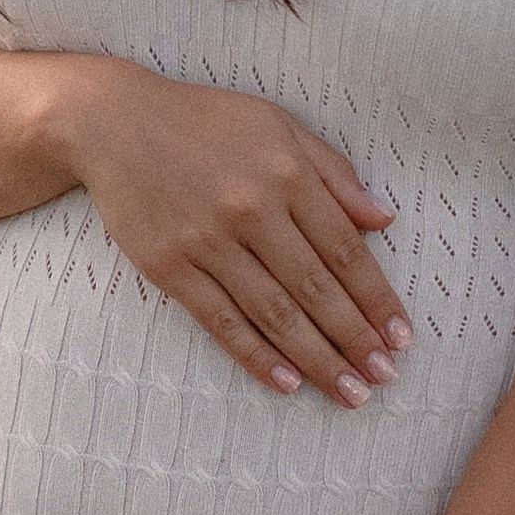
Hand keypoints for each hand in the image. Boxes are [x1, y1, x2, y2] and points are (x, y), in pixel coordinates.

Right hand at [54, 62, 407, 405]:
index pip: (345, 249)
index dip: (377, 298)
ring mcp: (207, 241)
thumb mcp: (276, 125)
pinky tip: (287, 383)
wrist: (113, 120)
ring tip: (351, 393)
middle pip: (316, 289)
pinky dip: (256, 357)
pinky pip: (220, 321)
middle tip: (385, 378)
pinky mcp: (169, 266)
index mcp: (285, 172)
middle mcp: (251, 209)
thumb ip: (332, 171)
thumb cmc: (204, 121)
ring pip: (274, 313)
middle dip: (356, 340)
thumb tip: (383, 219)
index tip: (401, 336)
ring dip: (318, 360)